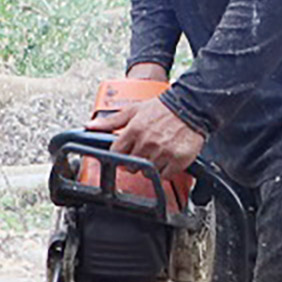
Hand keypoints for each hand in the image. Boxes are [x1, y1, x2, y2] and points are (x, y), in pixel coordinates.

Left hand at [87, 97, 205, 177]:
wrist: (191, 105)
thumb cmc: (162, 108)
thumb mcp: (133, 110)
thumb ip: (110, 121)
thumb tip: (90, 126)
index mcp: (133, 130)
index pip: (116, 153)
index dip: (119, 155)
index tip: (125, 152)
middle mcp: (147, 142)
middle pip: (130, 166)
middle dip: (134, 161)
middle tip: (143, 152)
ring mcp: (163, 152)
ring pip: (148, 172)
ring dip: (150, 166)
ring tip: (156, 153)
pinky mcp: (178, 160)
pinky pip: (165, 176)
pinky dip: (165, 171)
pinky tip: (167, 160)